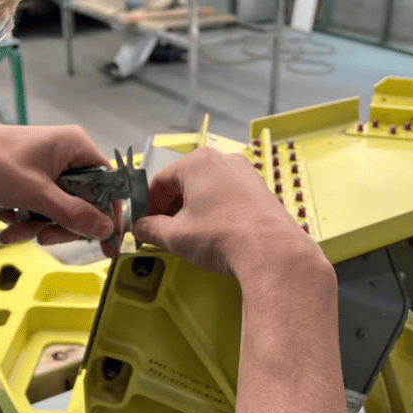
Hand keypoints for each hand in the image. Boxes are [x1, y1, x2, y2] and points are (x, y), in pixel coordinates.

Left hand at [0, 119, 120, 257]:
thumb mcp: (35, 193)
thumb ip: (73, 214)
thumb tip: (105, 229)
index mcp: (75, 146)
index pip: (108, 185)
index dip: (106, 215)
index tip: (106, 242)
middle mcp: (65, 155)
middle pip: (84, 203)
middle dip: (60, 225)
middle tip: (43, 236)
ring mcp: (47, 168)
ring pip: (60, 210)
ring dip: (38, 225)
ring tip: (14, 228)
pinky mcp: (31, 180)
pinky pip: (41, 208)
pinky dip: (26, 219)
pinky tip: (6, 218)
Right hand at [131, 147, 326, 278]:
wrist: (271, 252)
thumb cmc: (225, 236)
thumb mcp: (176, 236)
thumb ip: (151, 229)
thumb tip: (141, 228)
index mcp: (198, 162)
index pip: (160, 180)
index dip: (147, 204)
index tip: (143, 221)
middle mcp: (223, 160)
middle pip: (184, 182)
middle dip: (170, 207)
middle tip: (161, 230)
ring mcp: (245, 173)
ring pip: (207, 188)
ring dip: (192, 209)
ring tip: (187, 235)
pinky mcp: (259, 190)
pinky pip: (227, 195)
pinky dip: (214, 210)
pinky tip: (212, 233)